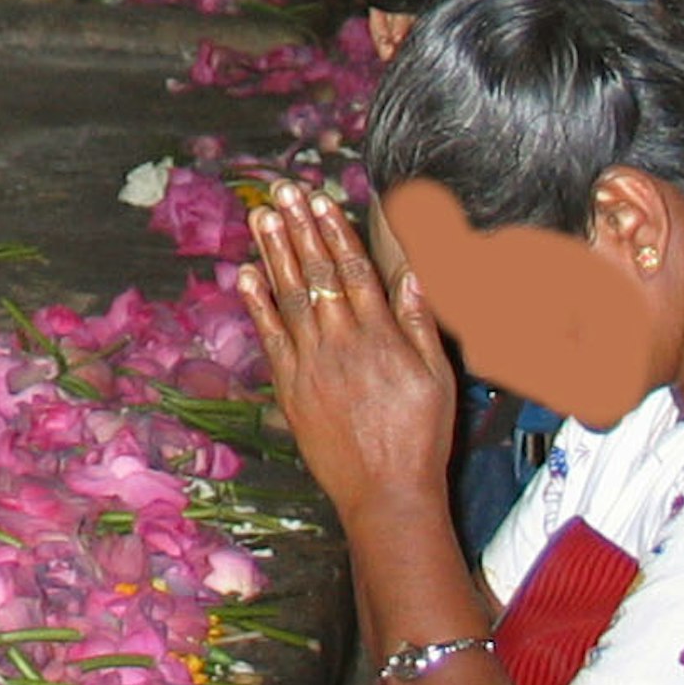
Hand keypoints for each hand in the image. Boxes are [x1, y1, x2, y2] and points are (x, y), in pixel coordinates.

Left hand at [237, 182, 456, 528]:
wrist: (386, 493)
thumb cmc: (420, 437)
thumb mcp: (438, 378)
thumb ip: (420, 322)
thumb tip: (413, 274)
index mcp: (381, 336)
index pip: (353, 270)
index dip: (334, 231)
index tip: (320, 200)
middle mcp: (342, 342)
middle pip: (317, 273)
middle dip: (299, 228)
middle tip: (283, 191)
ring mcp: (312, 362)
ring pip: (290, 295)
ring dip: (275, 252)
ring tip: (262, 216)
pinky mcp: (291, 385)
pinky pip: (270, 335)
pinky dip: (256, 303)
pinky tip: (245, 274)